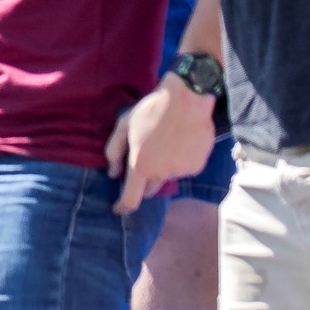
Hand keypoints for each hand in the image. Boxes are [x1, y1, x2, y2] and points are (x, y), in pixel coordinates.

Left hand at [103, 76, 221, 211]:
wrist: (187, 100)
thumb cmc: (151, 110)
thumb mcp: (124, 125)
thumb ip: (114, 152)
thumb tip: (113, 174)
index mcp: (141, 165)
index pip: (131, 198)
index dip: (122, 207)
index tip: (118, 209)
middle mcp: (162, 173)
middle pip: (149, 189)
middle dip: (143, 181)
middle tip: (144, 158)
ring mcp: (181, 172)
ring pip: (167, 177)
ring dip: (162, 168)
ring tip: (164, 143)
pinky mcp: (197, 167)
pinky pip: (183, 170)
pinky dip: (178, 162)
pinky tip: (179, 142)